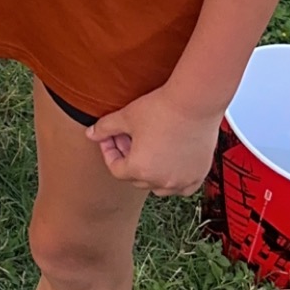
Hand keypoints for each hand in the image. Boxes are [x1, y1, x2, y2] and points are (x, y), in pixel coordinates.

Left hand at [87, 88, 221, 194]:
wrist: (195, 102)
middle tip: (130, 136)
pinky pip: (183, 187)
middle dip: (129, 158)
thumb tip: (91, 134)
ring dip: (151, 171)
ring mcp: (182, 180)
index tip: (112, 136)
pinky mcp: (199, 175)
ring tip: (151, 146)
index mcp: (140, 169)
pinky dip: (175, 178)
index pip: (116, 170)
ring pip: (159, 185)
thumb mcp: (126, 116)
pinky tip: (171, 159)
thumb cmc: (162, 108)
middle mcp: (161, 180)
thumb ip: (105, 128)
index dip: (110, 152)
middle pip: (136, 177)